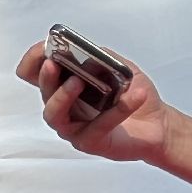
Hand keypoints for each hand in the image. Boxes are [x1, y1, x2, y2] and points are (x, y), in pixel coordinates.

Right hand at [15, 41, 168, 163]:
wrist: (158, 125)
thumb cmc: (134, 97)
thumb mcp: (121, 68)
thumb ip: (103, 58)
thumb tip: (85, 52)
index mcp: (66, 87)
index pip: (37, 74)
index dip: (34, 62)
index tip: (42, 50)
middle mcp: (64, 107)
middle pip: (44, 93)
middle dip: (45, 77)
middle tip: (53, 64)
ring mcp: (73, 127)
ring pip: (54, 114)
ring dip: (63, 96)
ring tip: (78, 82)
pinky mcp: (89, 142)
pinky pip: (97, 127)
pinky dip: (116, 110)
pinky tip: (134, 96)